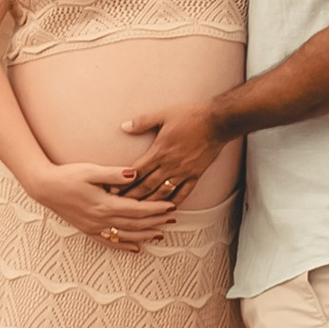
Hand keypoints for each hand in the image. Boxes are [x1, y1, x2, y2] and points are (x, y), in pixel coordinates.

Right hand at [32, 159, 175, 246]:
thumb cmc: (68, 175)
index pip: (138, 209)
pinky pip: (110, 242)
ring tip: (160, 234)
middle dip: (156, 222)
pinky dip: (125, 246)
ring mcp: (94, 227)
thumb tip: (135, 173)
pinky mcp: (88, 230)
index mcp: (105, 204)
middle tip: (173, 219)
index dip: (156, 209)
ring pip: (126, 236)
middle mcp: (102, 219)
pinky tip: (136, 248)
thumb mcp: (92, 170)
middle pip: (136, 224)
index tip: (171, 207)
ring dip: (145, 235)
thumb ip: (114, 174)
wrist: (45, 188)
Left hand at [119, 106, 233, 203]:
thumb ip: (143, 121)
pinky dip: (173, 203)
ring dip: (149, 204)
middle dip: (131, 197)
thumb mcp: (163, 114)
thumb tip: (124, 126)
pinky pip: (183, 193)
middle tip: (119, 206)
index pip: (137, 171)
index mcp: (160, 151)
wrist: (216, 122)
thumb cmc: (190, 116)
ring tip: (137, 213)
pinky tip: (165, 210)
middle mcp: (170, 165)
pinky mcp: (195, 175)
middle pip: (147, 186)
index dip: (123, 183)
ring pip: (162, 193)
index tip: (112, 191)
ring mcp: (183, 172)